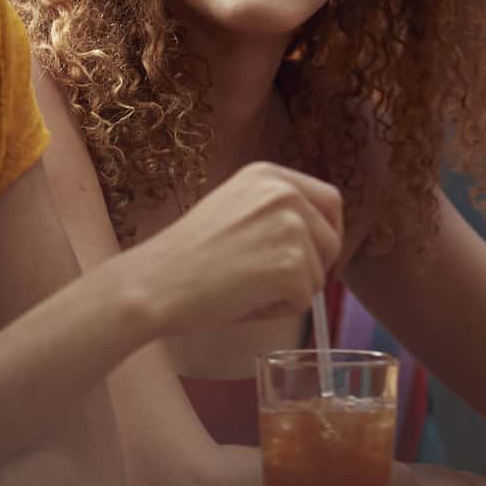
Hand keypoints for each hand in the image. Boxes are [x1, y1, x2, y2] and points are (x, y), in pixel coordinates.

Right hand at [123, 162, 342, 333]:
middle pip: (332, 239)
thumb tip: (316, 238)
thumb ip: (272, 213)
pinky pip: (304, 300)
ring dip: (289, 292)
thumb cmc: (184, 258)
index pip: (329, 200)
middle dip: (312, 268)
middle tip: (273, 284)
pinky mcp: (292, 263)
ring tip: (243, 289)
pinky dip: (277, 311)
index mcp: (269, 174)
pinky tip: (242, 301)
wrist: (153, 283)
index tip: (312, 256)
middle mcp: (285, 192)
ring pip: (319, 274)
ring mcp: (292, 226)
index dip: (326, 233)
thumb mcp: (233, 210)